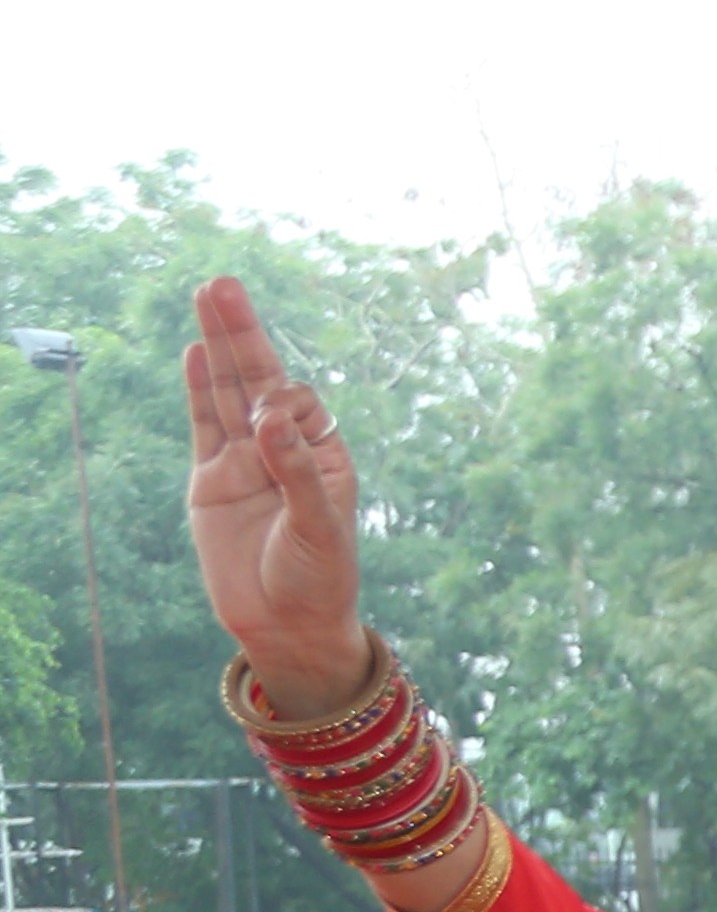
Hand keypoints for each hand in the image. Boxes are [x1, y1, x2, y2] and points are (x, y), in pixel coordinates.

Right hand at [180, 279, 379, 713]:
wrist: (288, 627)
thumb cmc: (321, 579)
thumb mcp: (320, 527)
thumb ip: (296, 473)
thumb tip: (268, 418)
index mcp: (325, 457)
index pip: (301, 406)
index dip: (284, 402)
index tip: (272, 425)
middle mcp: (284, 451)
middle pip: (261, 380)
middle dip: (245, 334)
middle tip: (223, 284)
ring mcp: (245, 462)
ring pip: (227, 394)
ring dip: (219, 347)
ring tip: (208, 295)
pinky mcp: (212, 481)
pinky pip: (203, 426)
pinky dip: (199, 390)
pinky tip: (196, 352)